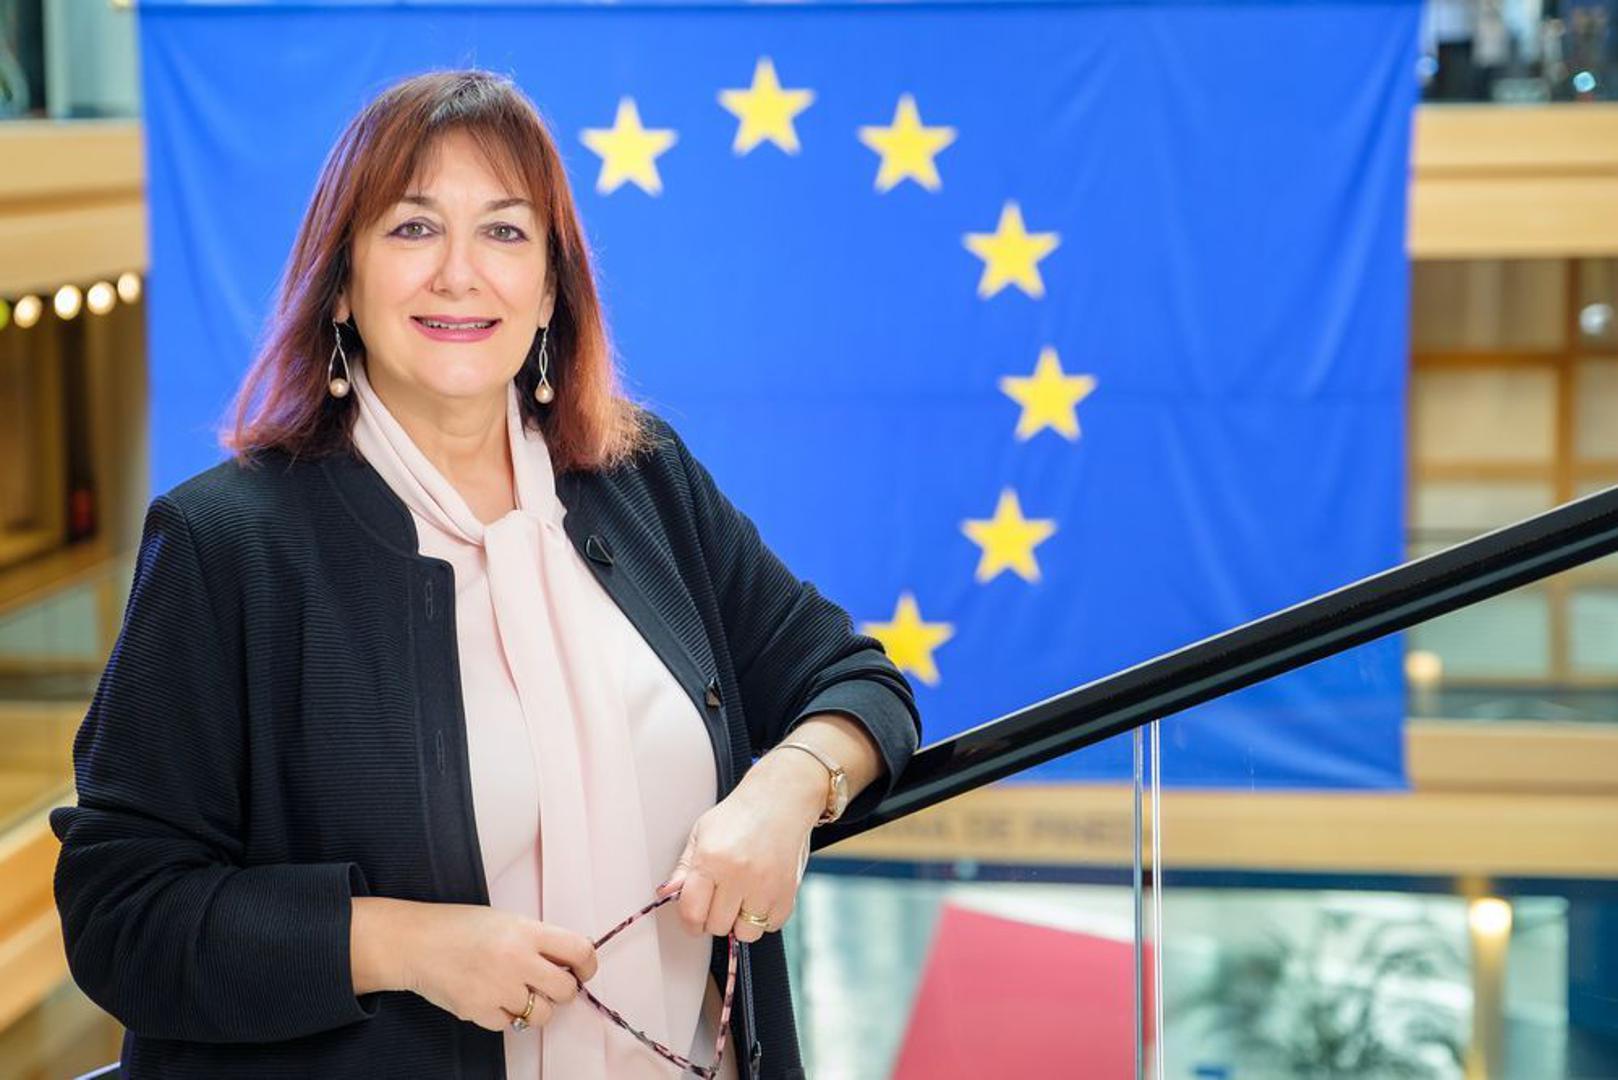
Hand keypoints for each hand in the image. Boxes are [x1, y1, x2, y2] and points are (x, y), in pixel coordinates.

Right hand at [400, 902, 598, 1031]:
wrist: (415, 943)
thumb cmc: (459, 927)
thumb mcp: (507, 921)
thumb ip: (538, 940)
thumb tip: (570, 962)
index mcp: (526, 932)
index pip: (579, 951)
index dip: (588, 966)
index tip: (583, 971)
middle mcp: (516, 960)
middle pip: (565, 990)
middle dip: (562, 991)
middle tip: (550, 985)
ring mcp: (497, 989)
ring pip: (540, 1015)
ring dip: (535, 1007)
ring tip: (516, 991)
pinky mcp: (478, 1011)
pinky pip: (508, 1024)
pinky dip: (504, 1015)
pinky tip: (490, 996)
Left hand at [656, 752, 824, 943]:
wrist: (781, 800)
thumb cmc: (740, 815)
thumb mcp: (702, 833)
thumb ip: (684, 868)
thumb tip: (667, 894)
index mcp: (712, 860)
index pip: (692, 913)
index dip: (690, 922)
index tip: (694, 919)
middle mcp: (739, 876)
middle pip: (717, 926)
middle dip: (715, 918)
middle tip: (720, 899)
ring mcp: (766, 886)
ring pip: (745, 933)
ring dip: (740, 922)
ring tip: (742, 899)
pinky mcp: (787, 893)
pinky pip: (770, 925)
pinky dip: (764, 917)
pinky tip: (761, 895)